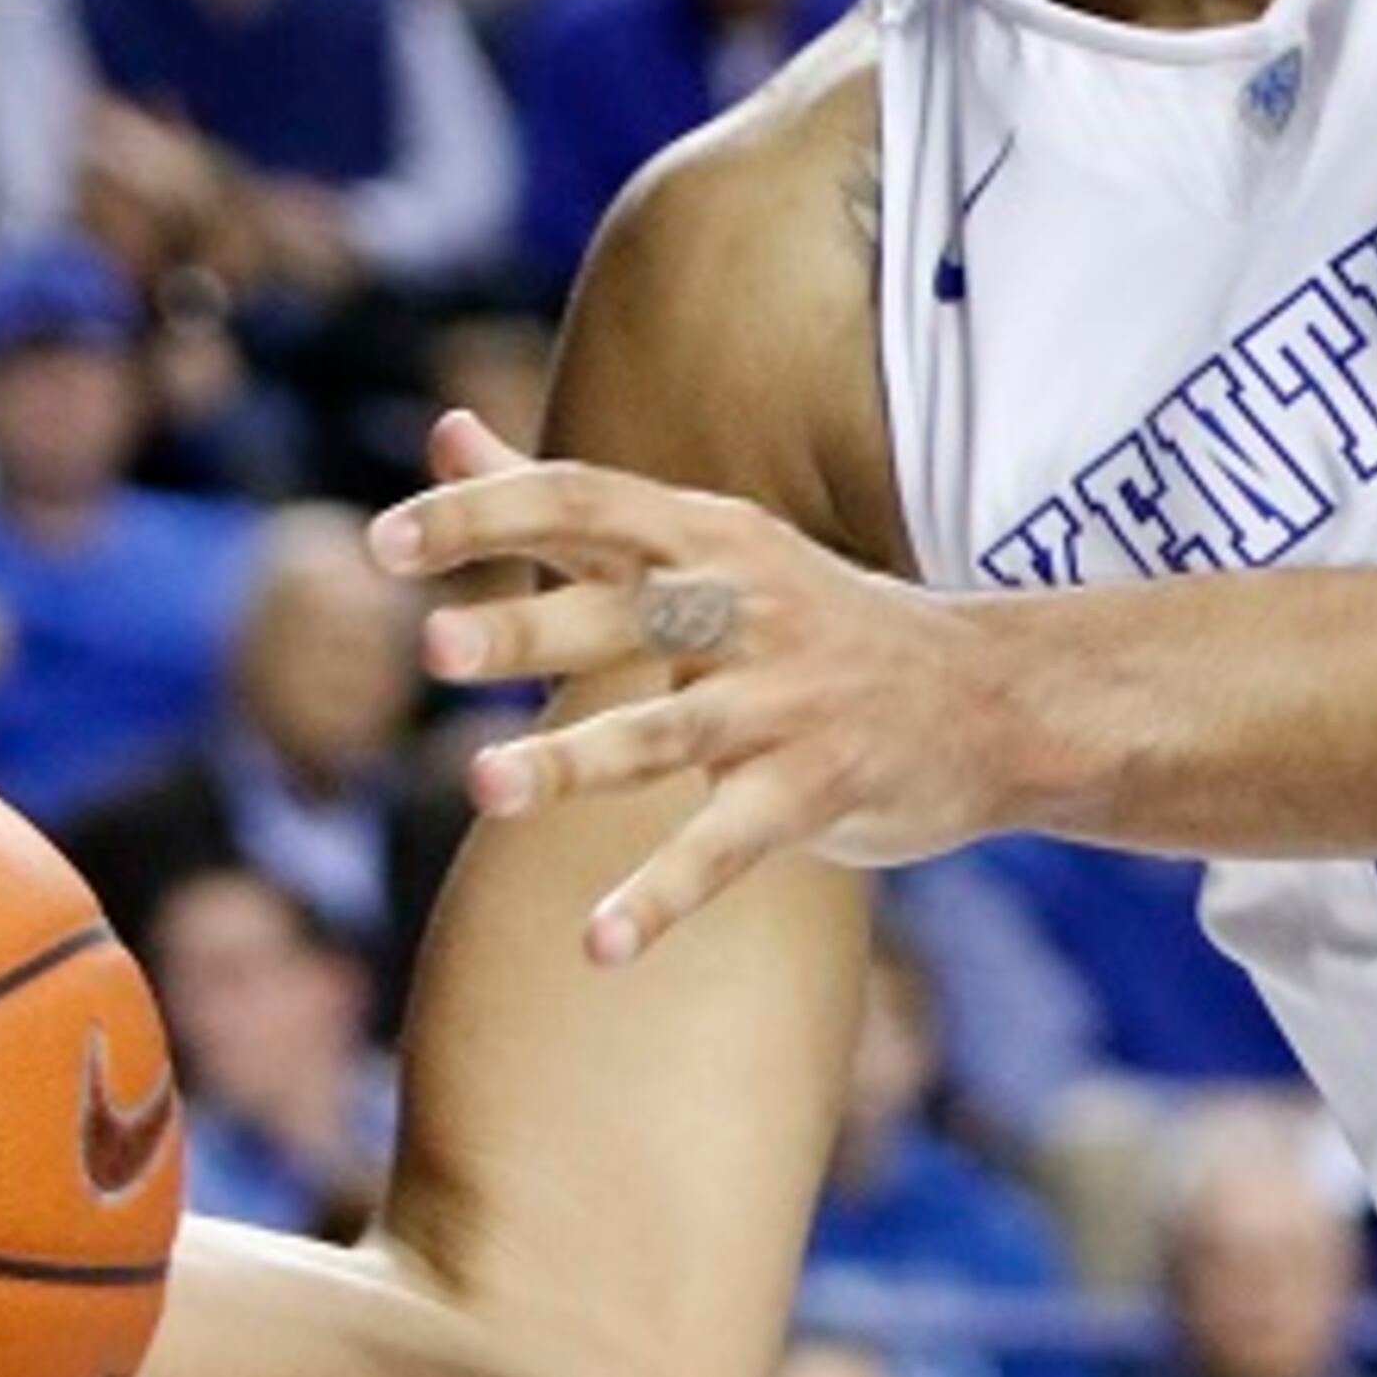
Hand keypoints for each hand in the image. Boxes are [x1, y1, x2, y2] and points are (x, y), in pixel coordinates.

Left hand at [370, 412, 1004, 965]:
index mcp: (710, 538)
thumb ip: (571, 506)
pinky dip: (663, 897)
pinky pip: (729, 846)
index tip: (385, 541)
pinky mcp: (818, 789)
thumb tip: (441, 430)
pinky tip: (597, 946)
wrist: (990, 697)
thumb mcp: (706, 546)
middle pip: (629, 610)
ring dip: (576, 761)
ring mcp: (786, 701)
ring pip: (670, 731)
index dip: (490, 516)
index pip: (590, 503)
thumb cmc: (813, 622)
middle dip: (531, 629)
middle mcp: (747, 606)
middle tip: (432, 649)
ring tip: (484, 786)